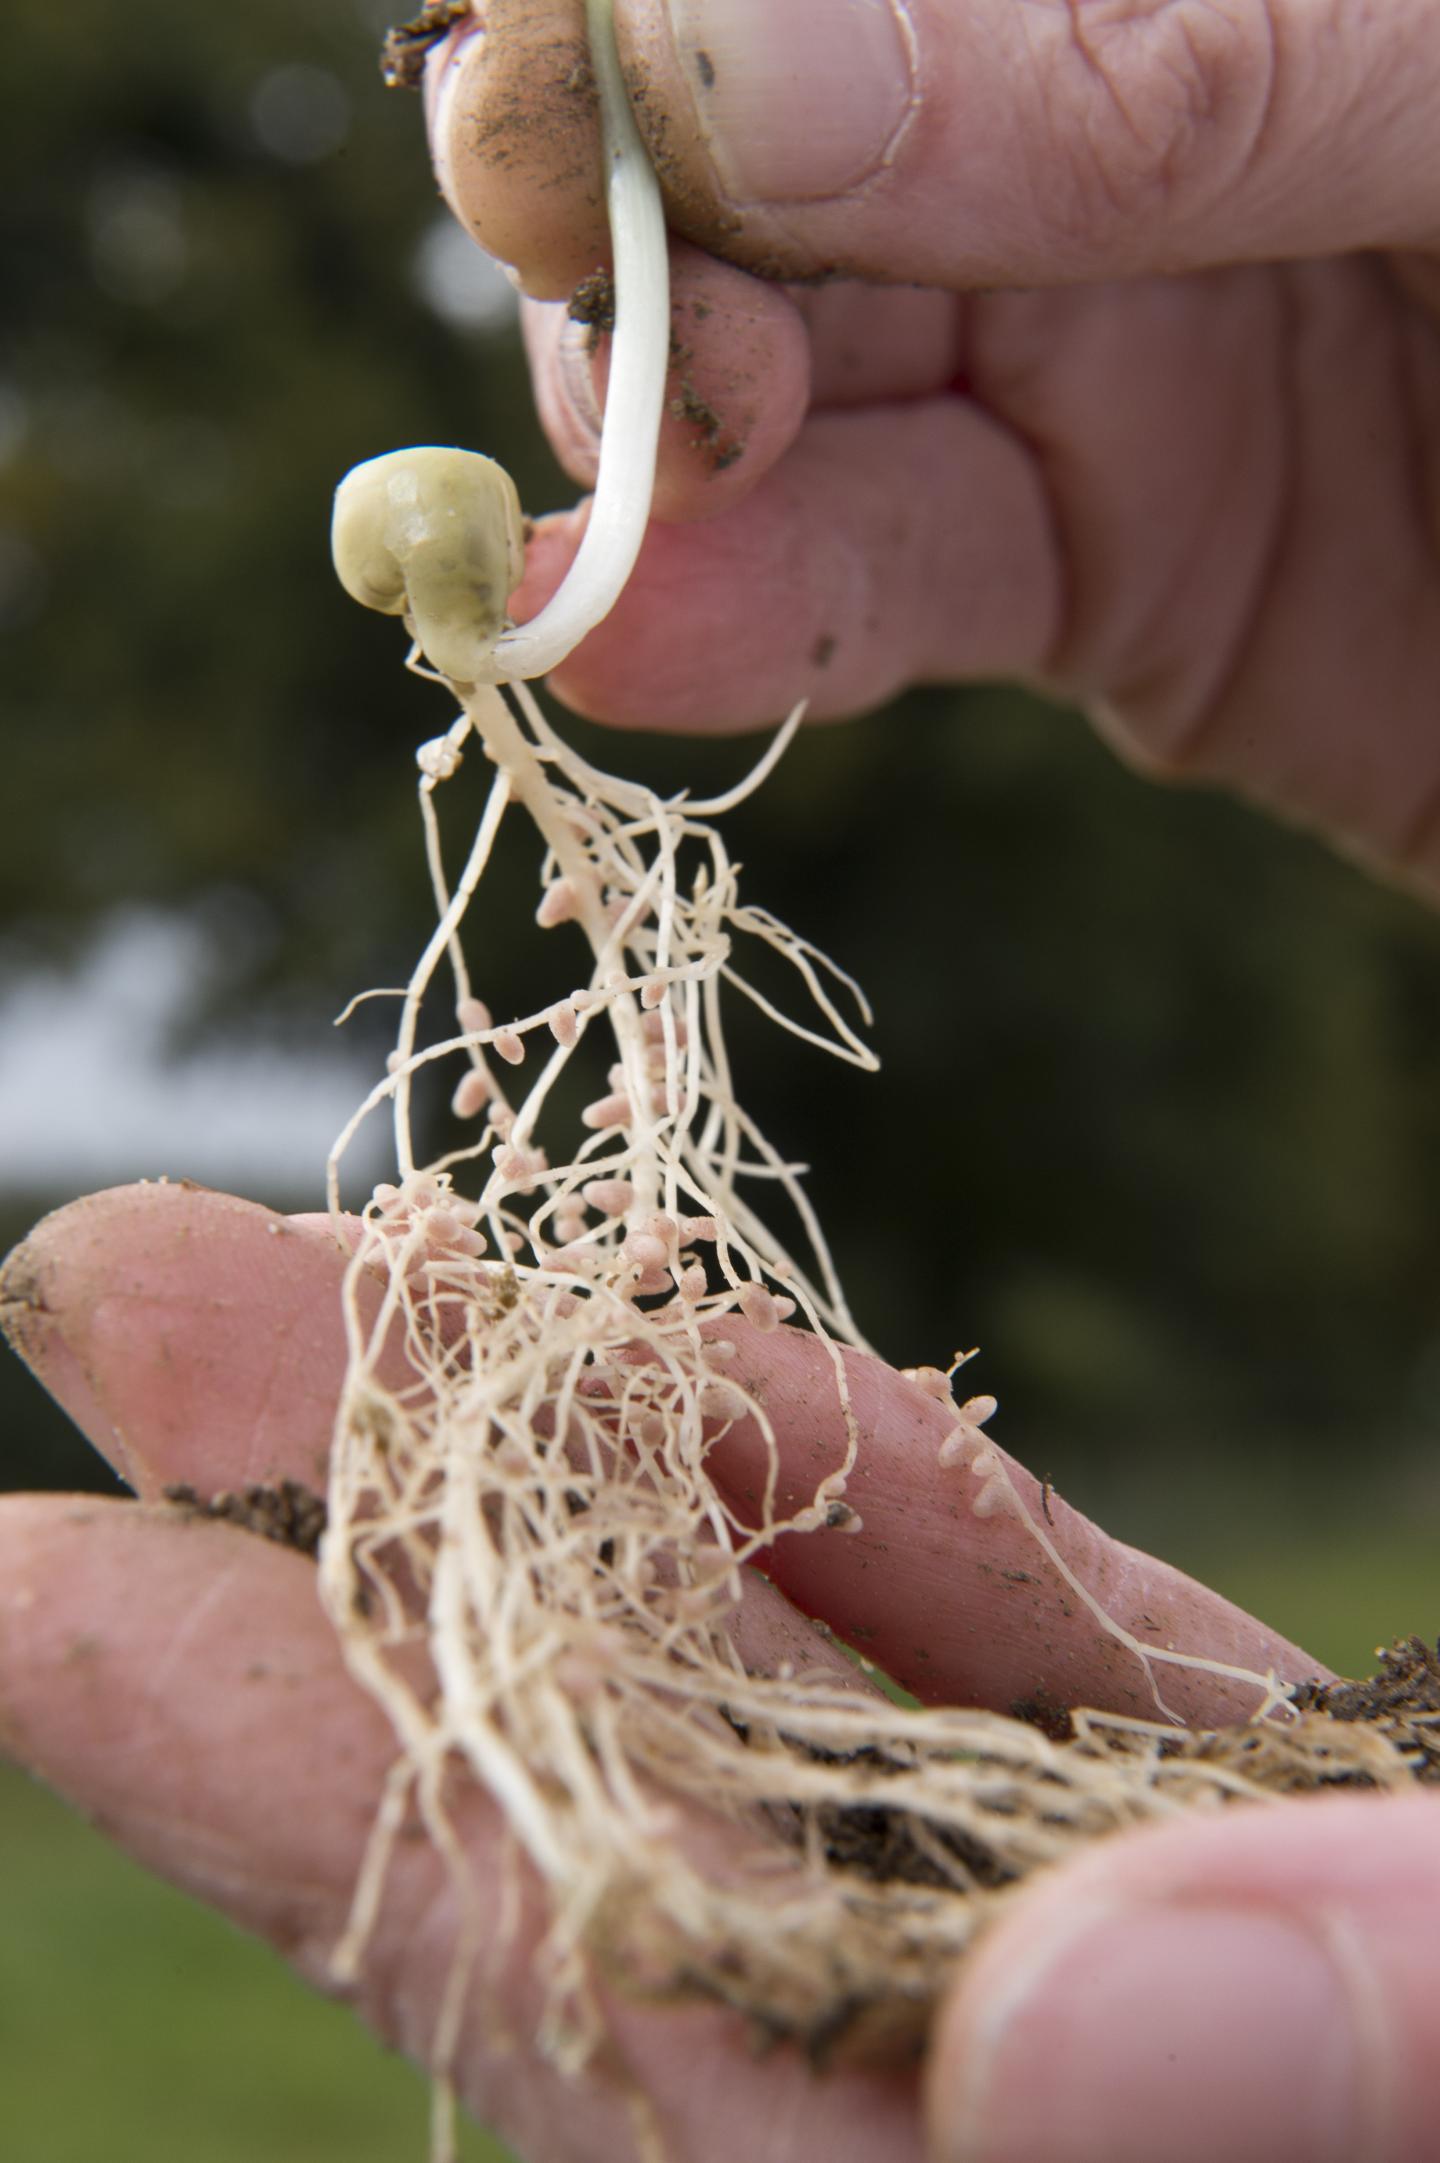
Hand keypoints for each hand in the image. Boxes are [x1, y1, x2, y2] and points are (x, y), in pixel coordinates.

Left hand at [3, 1181, 1435, 2162]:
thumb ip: (1397, 2070)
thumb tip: (1055, 2056)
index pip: (646, 2034)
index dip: (338, 1821)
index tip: (59, 1606)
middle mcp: (1063, 2090)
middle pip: (641, 1811)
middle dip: (357, 1560)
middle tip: (96, 1306)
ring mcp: (1124, 1937)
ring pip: (779, 1677)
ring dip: (544, 1455)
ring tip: (271, 1275)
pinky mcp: (1225, 1800)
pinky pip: (976, 1618)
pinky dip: (815, 1472)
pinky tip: (649, 1334)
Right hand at [423, 0, 1439, 892]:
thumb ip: (1162, 55)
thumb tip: (718, 61)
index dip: (654, 0)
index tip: (555, 81)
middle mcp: (1115, 103)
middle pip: (755, 137)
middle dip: (634, 209)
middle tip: (586, 280)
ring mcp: (1101, 346)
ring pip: (784, 378)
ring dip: (665, 438)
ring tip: (610, 506)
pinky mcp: (1114, 577)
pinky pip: (884, 585)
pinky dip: (756, 614)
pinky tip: (640, 625)